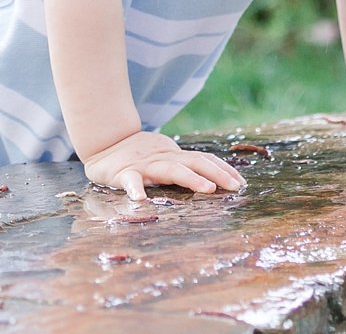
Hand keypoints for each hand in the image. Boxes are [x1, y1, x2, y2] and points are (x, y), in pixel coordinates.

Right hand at [82, 130, 245, 200]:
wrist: (104, 144)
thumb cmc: (138, 157)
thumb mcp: (163, 160)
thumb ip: (182, 168)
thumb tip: (211, 182)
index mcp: (174, 157)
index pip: (203, 159)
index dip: (223, 169)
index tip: (241, 181)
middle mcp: (163, 159)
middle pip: (195, 162)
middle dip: (217, 173)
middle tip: (236, 186)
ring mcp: (144, 165)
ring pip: (170, 170)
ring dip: (191, 178)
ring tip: (207, 189)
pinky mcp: (123, 173)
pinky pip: (130, 182)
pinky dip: (136, 190)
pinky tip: (141, 201)